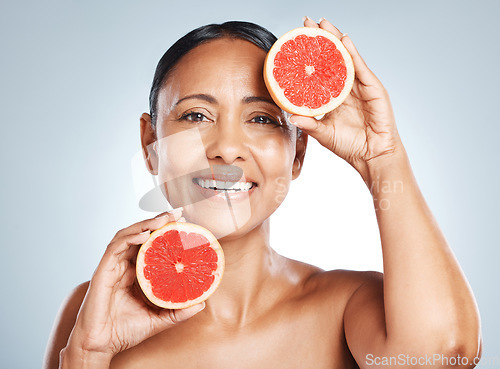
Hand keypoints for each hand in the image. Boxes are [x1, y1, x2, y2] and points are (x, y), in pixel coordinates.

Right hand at [65, 209, 204, 360]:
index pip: (151, 245)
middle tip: (178, 214)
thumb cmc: (125, 331)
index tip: (184, 223)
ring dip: (146, 224)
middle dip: (159, 221)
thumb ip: (179, 310)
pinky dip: (130, 237)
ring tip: (164, 219)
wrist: (101, 346)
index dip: (166, 232)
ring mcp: (113, 266)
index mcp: (136, 272)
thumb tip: (202, 302)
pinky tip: (145, 234)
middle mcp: (124, 265)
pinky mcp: (103, 270)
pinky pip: (116, 247)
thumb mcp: (159, 318)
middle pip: (141, 234)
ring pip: (128, 235)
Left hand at [291, 17, 403, 181]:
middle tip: (307, 22)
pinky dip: (352, 52)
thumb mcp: (323, 133)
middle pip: (332, 57)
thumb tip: (290, 116)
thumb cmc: (349, 145)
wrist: (372, 155)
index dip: (309, 56)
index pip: (319, 70)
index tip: (295, 41)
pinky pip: (360, 67)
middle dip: (320, 39)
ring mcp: (360, 85)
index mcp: (334, 95)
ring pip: (345, 57)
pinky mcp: (373, 87)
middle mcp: (346, 87)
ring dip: (334, 39)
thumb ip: (309, 123)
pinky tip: (344, 40)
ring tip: (323, 24)